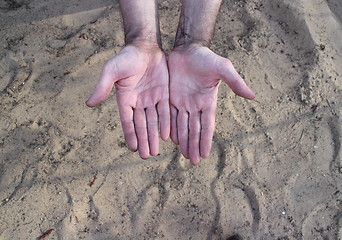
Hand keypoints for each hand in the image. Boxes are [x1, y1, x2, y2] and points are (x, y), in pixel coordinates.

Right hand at [86, 45, 169, 158]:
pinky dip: (165, 123)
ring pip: (153, 121)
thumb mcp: (111, 71)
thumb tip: (88, 104)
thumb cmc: (126, 58)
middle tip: (146, 156)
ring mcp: (151, 99)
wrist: (144, 46)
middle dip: (143, 140)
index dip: (130, 135)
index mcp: (125, 99)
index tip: (133, 149)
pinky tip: (166, 136)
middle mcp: (138, 102)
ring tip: (155, 151)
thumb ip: (102, 86)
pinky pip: (165, 111)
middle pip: (141, 125)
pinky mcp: (163, 94)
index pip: (127, 121)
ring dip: (154, 136)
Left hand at [168, 44, 254, 164]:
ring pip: (182, 126)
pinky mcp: (171, 98)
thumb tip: (253, 96)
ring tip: (184, 155)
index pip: (207, 125)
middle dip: (194, 145)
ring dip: (184, 141)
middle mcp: (195, 105)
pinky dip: (171, 128)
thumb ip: (236, 82)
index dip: (206, 140)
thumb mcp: (223, 68)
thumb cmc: (206, 58)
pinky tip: (171, 140)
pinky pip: (170, 116)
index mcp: (208, 102)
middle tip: (193, 162)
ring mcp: (183, 103)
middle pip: (194, 130)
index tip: (205, 155)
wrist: (187, 49)